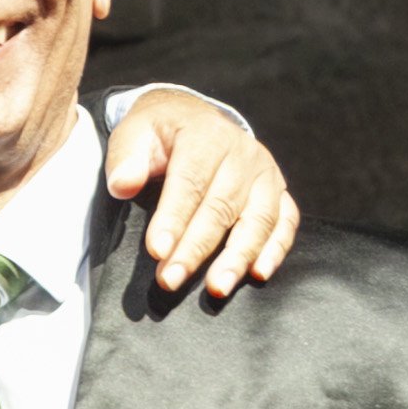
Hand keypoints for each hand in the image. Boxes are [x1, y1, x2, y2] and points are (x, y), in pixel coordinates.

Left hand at [106, 89, 298, 296]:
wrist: (193, 120)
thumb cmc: (161, 134)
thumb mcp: (134, 133)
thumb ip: (126, 158)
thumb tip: (122, 185)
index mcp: (206, 136)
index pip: (190, 181)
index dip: (174, 218)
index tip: (158, 251)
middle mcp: (242, 153)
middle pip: (221, 207)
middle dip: (195, 249)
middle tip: (170, 280)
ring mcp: (264, 174)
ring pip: (258, 219)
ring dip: (237, 257)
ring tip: (216, 288)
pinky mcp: (277, 191)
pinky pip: (285, 222)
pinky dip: (275, 248)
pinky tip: (258, 273)